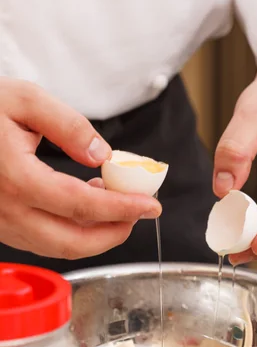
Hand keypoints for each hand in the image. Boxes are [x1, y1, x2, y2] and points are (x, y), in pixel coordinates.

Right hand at [0, 78, 160, 258]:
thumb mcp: (25, 100)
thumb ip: (68, 125)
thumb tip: (102, 154)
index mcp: (16, 178)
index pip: (81, 205)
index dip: (122, 208)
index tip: (151, 206)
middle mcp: (8, 210)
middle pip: (72, 242)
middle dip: (114, 234)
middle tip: (139, 213)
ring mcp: (2, 221)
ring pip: (57, 246)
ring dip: (94, 233)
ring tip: (116, 203)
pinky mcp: (1, 222)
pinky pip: (42, 238)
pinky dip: (72, 230)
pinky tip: (86, 203)